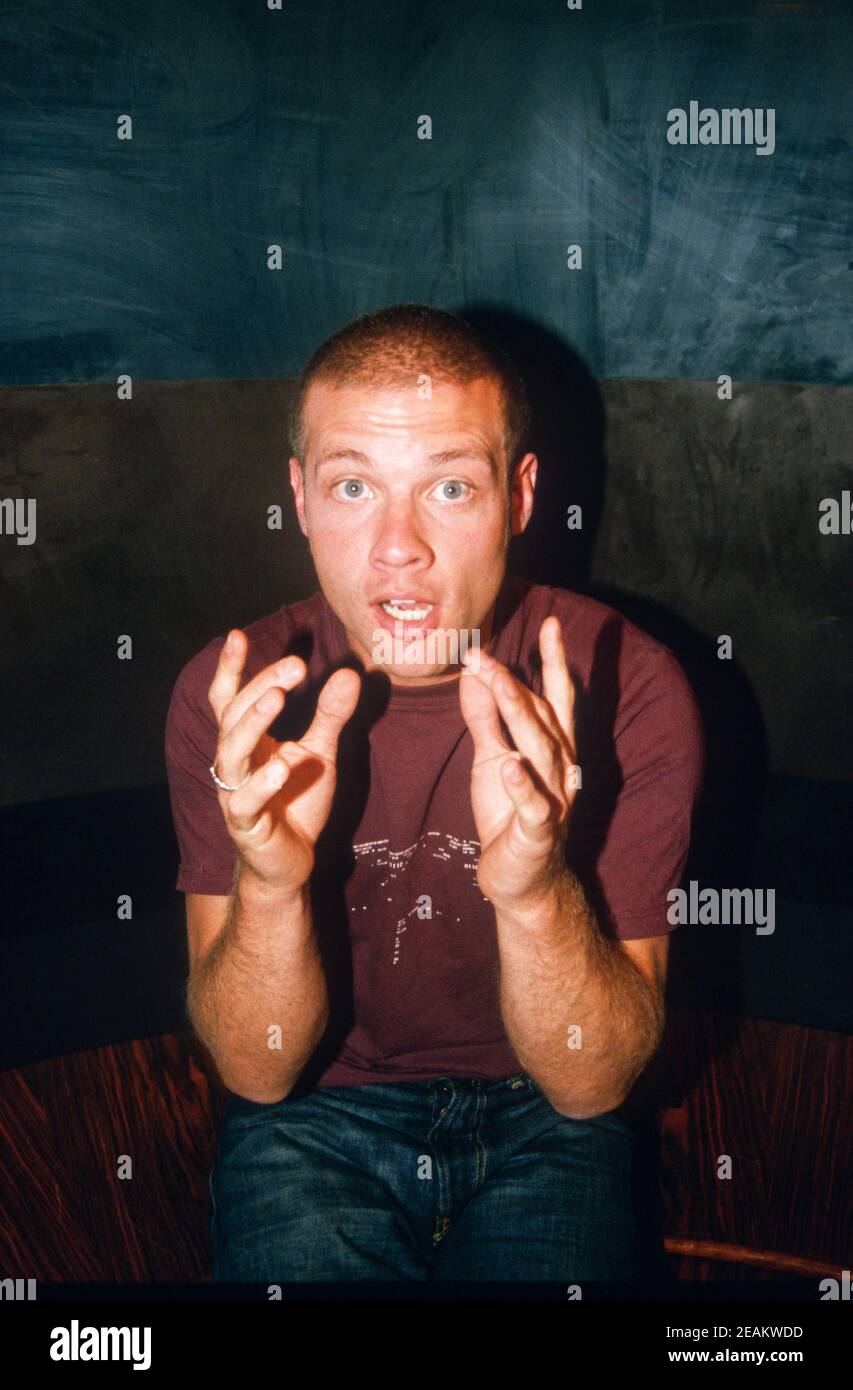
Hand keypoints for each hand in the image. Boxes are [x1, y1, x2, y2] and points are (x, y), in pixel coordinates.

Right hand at [208, 629, 360, 895]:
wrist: (291, 860)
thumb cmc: (298, 801)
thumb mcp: (321, 752)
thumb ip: (331, 715)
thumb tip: (349, 673)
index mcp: (247, 741)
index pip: (229, 699)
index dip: (231, 669)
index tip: (238, 635)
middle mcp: (234, 763)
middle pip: (233, 716)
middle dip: (260, 687)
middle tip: (293, 665)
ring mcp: (234, 793)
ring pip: (231, 754)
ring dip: (252, 724)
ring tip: (276, 700)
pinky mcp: (246, 825)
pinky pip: (245, 802)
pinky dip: (262, 784)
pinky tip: (282, 766)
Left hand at [458, 615, 578, 911]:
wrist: (518, 880)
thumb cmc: (507, 814)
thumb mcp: (490, 759)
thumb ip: (484, 718)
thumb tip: (473, 672)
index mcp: (552, 747)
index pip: (555, 697)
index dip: (554, 661)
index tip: (552, 624)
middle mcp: (560, 768)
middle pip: (542, 718)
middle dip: (514, 682)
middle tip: (483, 652)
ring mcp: (553, 801)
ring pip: (540, 752)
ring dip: (519, 715)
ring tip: (497, 683)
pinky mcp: (538, 834)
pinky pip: (534, 808)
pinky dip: (523, 786)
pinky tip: (510, 765)